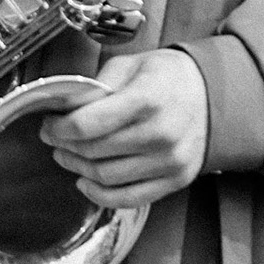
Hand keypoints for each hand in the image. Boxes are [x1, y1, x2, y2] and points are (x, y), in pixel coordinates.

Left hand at [39, 49, 208, 208]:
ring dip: (78, 168)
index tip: (48, 125)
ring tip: (68, 156)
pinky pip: (128, 198)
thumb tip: (64, 108)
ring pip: (105, 177)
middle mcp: (160, 133)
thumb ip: (98, 86)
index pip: (87, 124)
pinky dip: (99, 195)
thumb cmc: (168, 77)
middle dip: (64, 146)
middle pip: (93, 151)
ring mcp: (169, 161)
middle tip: (55, 138)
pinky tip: (85, 182)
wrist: (214, 96)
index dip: (58, 128)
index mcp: (147, 98)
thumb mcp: (133, 65)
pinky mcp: (175, 180)